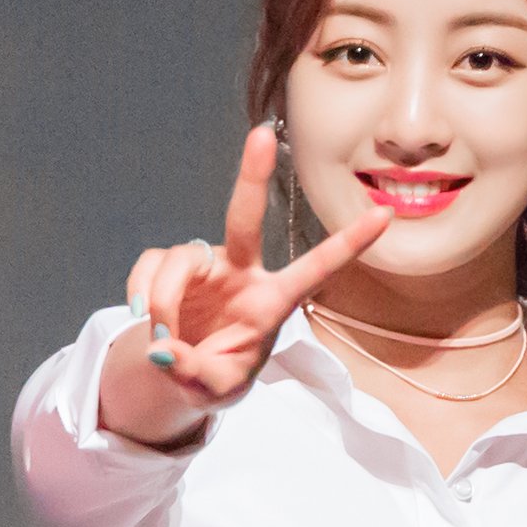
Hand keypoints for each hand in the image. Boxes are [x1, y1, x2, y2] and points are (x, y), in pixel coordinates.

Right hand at [125, 123, 393, 408]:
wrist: (180, 373)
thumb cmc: (215, 378)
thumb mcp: (213, 391)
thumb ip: (194, 374)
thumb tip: (163, 349)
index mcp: (272, 302)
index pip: (316, 269)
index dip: (349, 243)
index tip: (386, 215)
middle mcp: (242, 272)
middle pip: (246, 218)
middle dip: (252, 176)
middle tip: (262, 135)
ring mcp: (206, 265)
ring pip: (180, 259)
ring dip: (164, 300)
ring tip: (162, 337)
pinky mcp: (170, 265)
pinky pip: (149, 266)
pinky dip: (141, 292)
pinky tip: (142, 316)